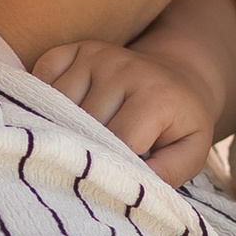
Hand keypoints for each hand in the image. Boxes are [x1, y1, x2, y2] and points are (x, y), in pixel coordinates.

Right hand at [30, 36, 221, 184]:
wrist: (180, 77)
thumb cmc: (181, 123)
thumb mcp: (192, 152)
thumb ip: (167, 174)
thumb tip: (129, 187)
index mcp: (155, 96)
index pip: (117, 142)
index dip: (111, 167)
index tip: (110, 179)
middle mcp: (123, 68)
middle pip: (83, 124)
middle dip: (87, 149)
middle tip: (96, 160)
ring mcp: (98, 55)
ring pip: (57, 103)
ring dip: (64, 126)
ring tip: (83, 137)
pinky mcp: (79, 49)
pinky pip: (43, 75)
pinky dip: (45, 97)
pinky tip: (64, 112)